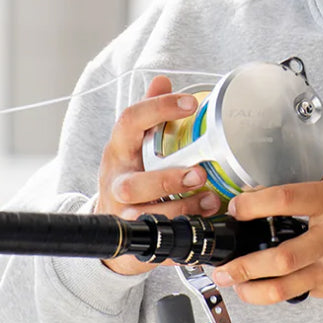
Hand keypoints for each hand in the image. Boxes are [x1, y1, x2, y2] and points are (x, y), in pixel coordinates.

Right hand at [98, 75, 222, 275]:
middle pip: (132, 184)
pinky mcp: (135, 240)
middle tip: (199, 174)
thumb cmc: (130, 177)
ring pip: (146, 216)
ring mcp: (122, 214)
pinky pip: (158, 242)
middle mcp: (117, 183)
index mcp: (118, 151)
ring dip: (182, 209)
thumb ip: (149, 113)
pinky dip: (182, 235)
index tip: (190, 103)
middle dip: (167, 180)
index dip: (158, 109)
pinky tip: (203, 225)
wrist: (111, 226)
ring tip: (210, 201)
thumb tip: (162, 80)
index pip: (129, 122)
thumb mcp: (133, 144)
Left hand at [214, 124, 322, 304]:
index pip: (286, 199)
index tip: (235, 207)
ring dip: (255, 290)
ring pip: (286, 285)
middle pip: (279, 255)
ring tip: (237, 286)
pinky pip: (306, 291)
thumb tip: (320, 120)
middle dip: (244, 264)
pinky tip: (270, 289)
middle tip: (224, 265)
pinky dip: (285, 292)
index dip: (253, 204)